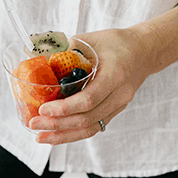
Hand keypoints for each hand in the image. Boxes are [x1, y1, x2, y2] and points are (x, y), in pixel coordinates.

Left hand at [28, 27, 158, 144]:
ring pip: (90, 128)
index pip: (89, 99)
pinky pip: (93, 127)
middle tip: (34, 124)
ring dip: (63, 135)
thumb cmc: (116, 43)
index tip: (43, 109)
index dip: (65, 108)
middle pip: (87, 118)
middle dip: (58, 125)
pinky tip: (56, 136)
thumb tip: (35, 56)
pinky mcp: (114, 111)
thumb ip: (65, 49)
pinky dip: (73, 134)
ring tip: (41, 137)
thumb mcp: (91, 40)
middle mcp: (119, 95)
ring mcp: (118, 106)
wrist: (144, 52)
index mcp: (115, 75)